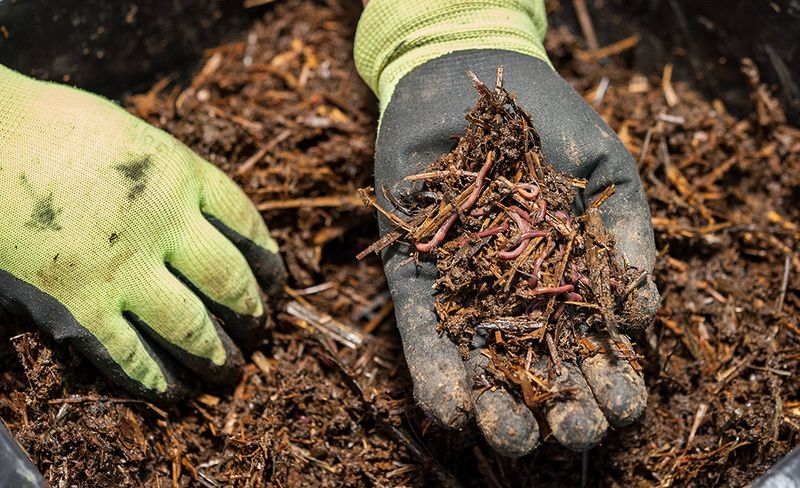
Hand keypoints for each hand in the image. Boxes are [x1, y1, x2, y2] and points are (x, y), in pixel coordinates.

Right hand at [0, 65, 285, 401]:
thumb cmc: (49, 127)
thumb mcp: (133, 138)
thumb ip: (172, 179)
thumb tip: (199, 220)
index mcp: (182, 175)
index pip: (247, 225)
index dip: (268, 261)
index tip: (276, 282)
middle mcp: (164, 224)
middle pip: (229, 281)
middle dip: (251, 313)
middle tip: (259, 330)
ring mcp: (123, 269)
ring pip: (191, 328)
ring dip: (215, 355)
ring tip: (228, 369)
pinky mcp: (78, 307)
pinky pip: (128, 356)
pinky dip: (155, 378)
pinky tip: (171, 391)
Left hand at [371, 51, 658, 455]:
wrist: (467, 83)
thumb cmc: (549, 124)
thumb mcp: (607, 172)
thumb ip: (629, 237)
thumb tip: (643, 317)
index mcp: (572, 284)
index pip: (596, 350)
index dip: (612, 382)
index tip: (623, 402)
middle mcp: (519, 300)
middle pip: (542, 373)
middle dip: (562, 410)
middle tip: (575, 429)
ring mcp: (467, 294)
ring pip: (483, 369)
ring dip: (499, 411)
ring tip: (512, 433)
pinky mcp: (415, 282)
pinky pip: (424, 338)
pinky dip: (436, 375)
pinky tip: (453, 408)